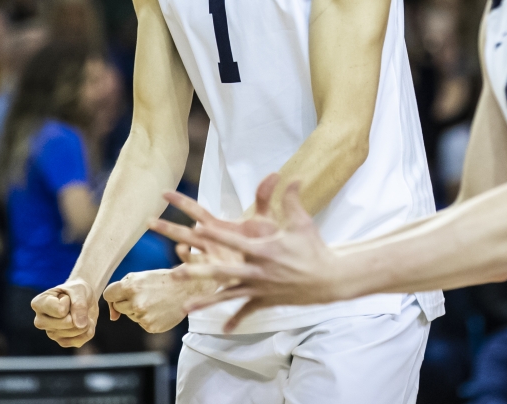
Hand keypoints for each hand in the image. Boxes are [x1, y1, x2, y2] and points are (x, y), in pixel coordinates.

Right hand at [30, 277, 99, 347]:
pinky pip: (80, 340)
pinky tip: (83, 322)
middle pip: (68, 323)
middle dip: (78, 313)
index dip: (69, 302)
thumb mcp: (79, 290)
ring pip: (76, 331)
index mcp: (38, 304)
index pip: (61, 310)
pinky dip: (88, 330)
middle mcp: (40, 321)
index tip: (66, 297)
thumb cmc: (76, 291)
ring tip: (78, 313)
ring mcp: (51, 334)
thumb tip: (81, 325)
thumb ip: (79, 305)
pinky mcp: (62, 342)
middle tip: (73, 306)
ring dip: (85, 321)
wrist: (83, 298)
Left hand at [104, 269, 206, 332]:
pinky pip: (141, 323)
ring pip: (130, 315)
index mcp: (131, 287)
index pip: (108, 295)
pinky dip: (148, 317)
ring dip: (138, 309)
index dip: (114, 294)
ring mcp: (143, 317)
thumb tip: (112, 317)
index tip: (121, 294)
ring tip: (155, 301)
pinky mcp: (150, 327)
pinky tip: (159, 309)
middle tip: (145, 294)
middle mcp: (136, 303)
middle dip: (127, 302)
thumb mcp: (141, 277)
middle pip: (118, 307)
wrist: (187, 289)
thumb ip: (121, 290)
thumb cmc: (161, 280)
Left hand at [150, 174, 348, 331]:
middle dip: (198, 272)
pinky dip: (236, 319)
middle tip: (177, 272)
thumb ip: (291, 200)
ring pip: (229, 295)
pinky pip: (248, 310)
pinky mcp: (266, 301)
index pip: (234, 241)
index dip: (215, 234)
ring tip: (187, 306)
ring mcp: (261, 288)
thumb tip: (294, 177)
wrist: (330, 279)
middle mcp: (258, 271)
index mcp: (263, 250)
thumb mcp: (302, 223)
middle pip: (223, 272)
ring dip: (207, 301)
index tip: (196, 228)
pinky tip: (223, 329)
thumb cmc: (314, 248)